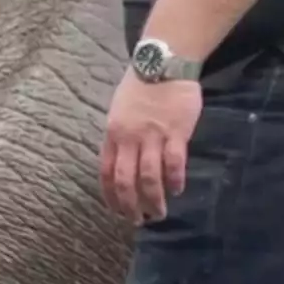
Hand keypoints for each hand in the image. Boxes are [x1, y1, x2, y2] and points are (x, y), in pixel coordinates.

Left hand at [100, 67, 202, 223]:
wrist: (161, 63)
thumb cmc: (140, 87)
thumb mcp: (118, 111)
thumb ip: (119, 137)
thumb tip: (120, 163)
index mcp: (112, 133)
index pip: (106, 173)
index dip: (111, 196)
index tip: (117, 211)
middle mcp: (129, 138)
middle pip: (125, 181)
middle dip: (131, 206)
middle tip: (139, 220)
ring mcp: (152, 135)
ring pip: (149, 178)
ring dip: (154, 200)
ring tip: (159, 213)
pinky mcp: (176, 132)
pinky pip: (174, 163)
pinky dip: (175, 181)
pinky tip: (177, 189)